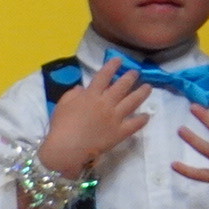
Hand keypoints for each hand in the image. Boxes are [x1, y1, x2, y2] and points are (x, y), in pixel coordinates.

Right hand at [37, 58, 146, 176]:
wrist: (67, 149)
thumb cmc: (61, 127)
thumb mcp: (61, 105)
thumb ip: (72, 94)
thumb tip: (82, 88)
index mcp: (91, 95)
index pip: (103, 76)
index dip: (112, 66)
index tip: (118, 60)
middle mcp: (106, 103)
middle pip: (122, 86)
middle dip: (130, 77)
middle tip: (135, 72)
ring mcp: (115, 117)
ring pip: (133, 101)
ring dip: (142, 93)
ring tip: (148, 87)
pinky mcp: (120, 132)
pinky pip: (135, 124)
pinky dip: (142, 119)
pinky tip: (146, 115)